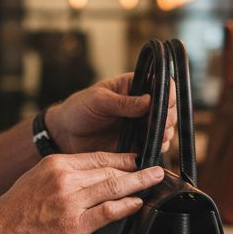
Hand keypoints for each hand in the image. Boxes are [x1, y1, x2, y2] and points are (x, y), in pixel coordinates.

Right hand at [0, 152, 165, 233]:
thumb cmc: (14, 213)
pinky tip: (138, 203)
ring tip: (155, 180)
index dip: (123, 158)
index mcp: (55, 164)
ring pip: (114, 187)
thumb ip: (62, 176)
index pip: (98, 156)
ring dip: (139, 183)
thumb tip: (90, 177)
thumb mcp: (35, 180)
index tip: (138, 159)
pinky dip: (126, 206)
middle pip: (110, 170)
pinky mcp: (75, 226)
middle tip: (157, 168)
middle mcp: (65, 179)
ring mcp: (71, 202)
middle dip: (137, 169)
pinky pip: (108, 212)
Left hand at [45, 72, 176, 154]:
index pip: (159, 84)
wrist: (64, 135)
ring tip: (160, 138)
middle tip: (164, 125)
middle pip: (166, 108)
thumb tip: (149, 100)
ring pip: (163, 128)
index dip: (167, 92)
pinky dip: (157, 148)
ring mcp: (139, 125)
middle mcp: (140, 105)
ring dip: (165, 133)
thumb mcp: (98, 100)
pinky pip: (152, 146)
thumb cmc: (78, 109)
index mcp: (132, 87)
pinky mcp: (135, 144)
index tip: (166, 103)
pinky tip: (154, 149)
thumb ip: (123, 102)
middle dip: (169, 116)